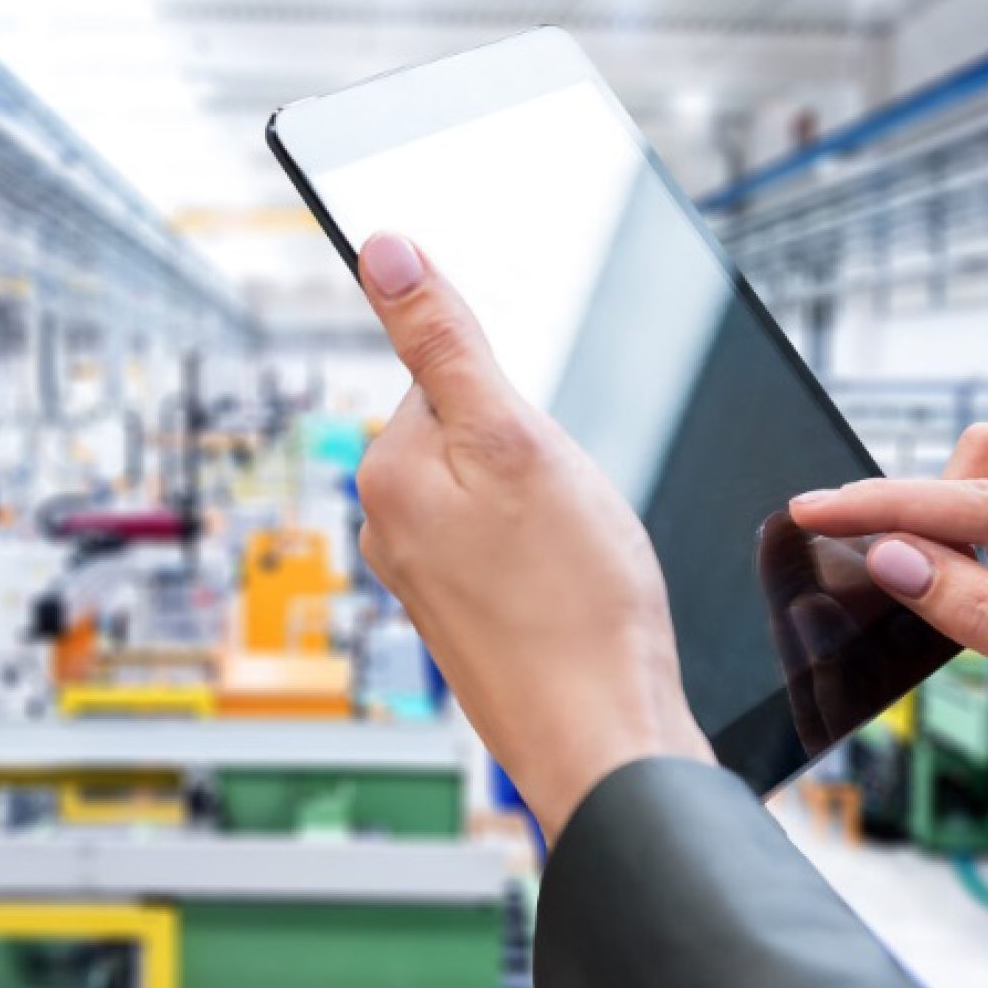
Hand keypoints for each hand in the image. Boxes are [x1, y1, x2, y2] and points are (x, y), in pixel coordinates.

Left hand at [352, 232, 710, 842]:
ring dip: (547, 504)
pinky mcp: (463, 614)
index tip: (543, 453)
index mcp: (385, 471)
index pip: (446, 373)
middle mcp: (387, 523)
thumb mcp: (513, 439)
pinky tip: (573, 587)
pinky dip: (549, 552)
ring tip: (574, 556)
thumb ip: (446, 340)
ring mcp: (423, 574)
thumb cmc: (573, 600)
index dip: (515, 398)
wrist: (604, 737)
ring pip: (498, 489)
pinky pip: (510, 544)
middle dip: (533, 452)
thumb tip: (383, 250)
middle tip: (568, 511)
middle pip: (473, 430)